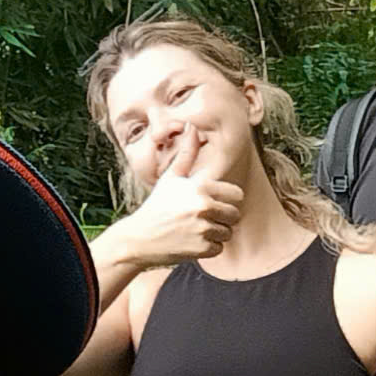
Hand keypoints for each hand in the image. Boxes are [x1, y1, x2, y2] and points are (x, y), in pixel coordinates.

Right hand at [118, 156, 243, 266]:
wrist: (139, 238)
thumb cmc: (157, 206)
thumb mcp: (171, 178)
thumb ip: (186, 154)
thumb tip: (192, 127)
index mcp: (200, 187)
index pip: (237, 194)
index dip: (227, 200)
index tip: (213, 203)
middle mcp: (203, 206)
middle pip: (235, 215)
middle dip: (223, 218)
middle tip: (202, 219)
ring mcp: (203, 228)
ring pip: (227, 232)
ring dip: (215, 234)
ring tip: (194, 230)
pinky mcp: (201, 248)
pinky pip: (219, 248)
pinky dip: (207, 248)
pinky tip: (190, 242)